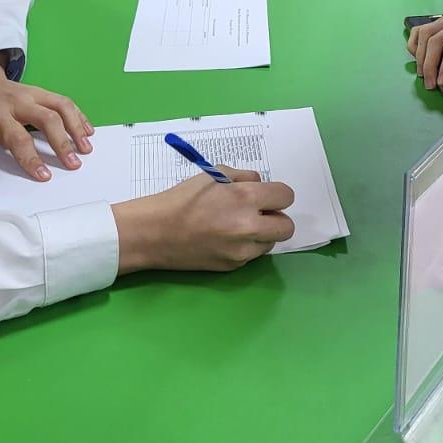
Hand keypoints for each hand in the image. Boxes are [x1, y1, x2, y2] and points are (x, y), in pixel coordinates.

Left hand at [0, 55, 93, 180]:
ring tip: (87, 148)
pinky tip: (88, 130)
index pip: (17, 138)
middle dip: (63, 142)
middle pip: (47, 119)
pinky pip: (63, 101)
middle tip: (75, 163)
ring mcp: (32, 94)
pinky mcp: (40, 91)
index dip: (31, 158)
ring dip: (77, 126)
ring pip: (60, 106)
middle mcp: (18, 102)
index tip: (44, 176)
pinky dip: (78, 115)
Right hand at [112, 166, 295, 272]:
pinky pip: (252, 255)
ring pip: (271, 243)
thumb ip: (243, 177)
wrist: (155, 233)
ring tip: (237, 225)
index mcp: (245, 199)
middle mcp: (249, 227)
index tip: (267, 195)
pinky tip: (224, 238)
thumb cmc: (182, 199)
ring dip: (262, 233)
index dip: (277, 194)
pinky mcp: (233, 267)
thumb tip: (260, 184)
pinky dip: (245, 246)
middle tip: (259, 212)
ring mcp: (242, 251)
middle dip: (276, 217)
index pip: (286, 197)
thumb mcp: (214, 175)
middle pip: (287, 227)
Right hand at [408, 10, 442, 90]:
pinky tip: (417, 57)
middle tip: (429, 85)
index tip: (441, 82)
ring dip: (420, 57)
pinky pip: (419, 30)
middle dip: (428, 66)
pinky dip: (414, 44)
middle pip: (434, 43)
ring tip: (422, 74)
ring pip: (424, 36)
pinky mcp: (438, 20)